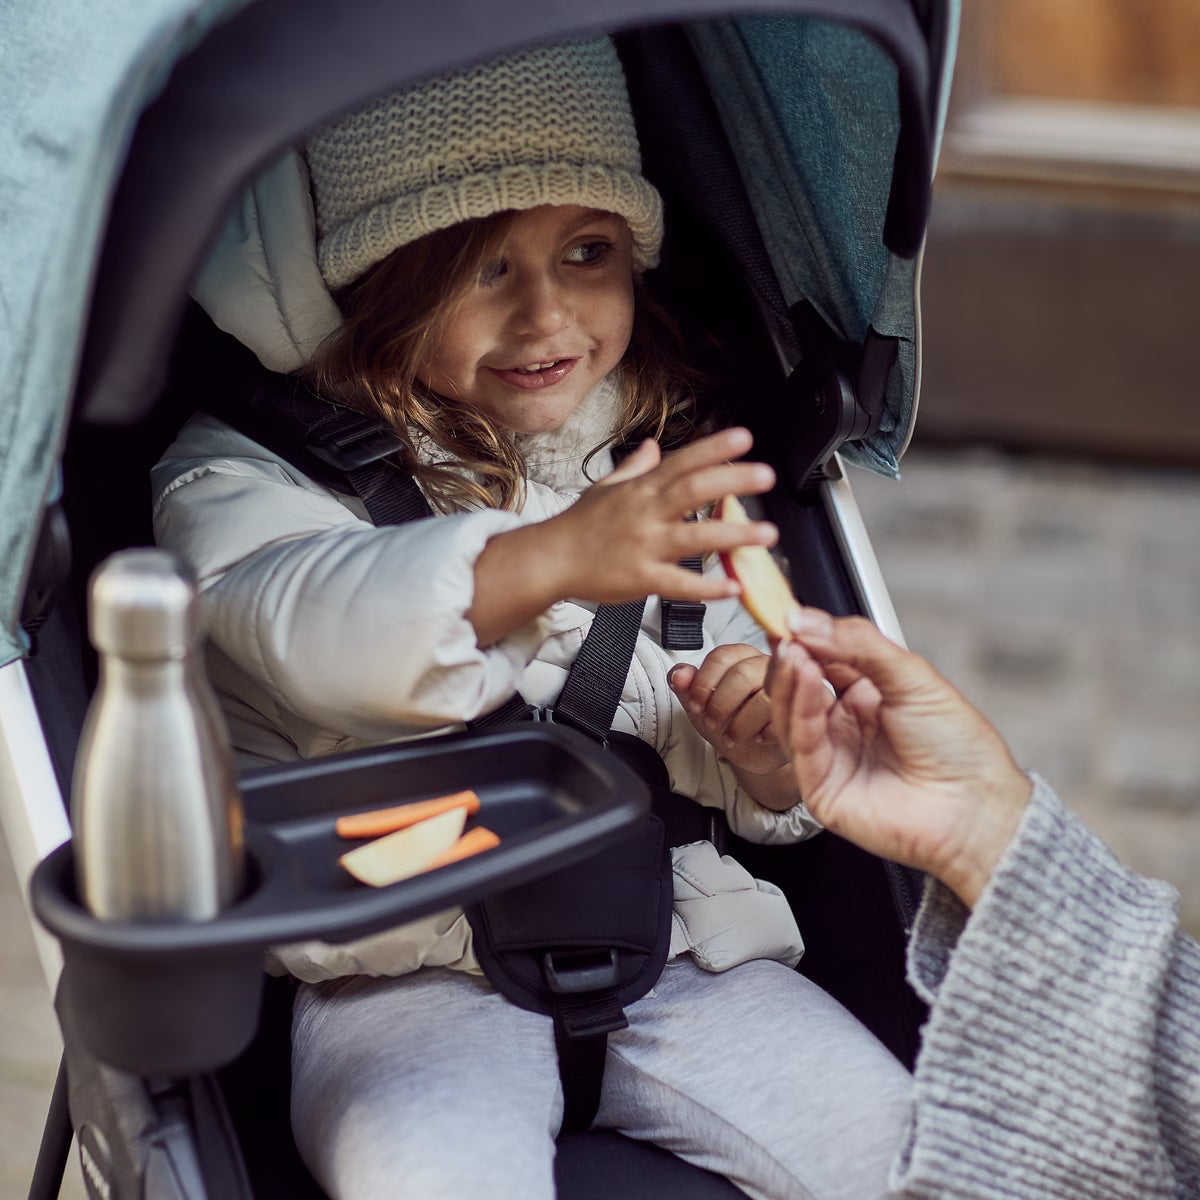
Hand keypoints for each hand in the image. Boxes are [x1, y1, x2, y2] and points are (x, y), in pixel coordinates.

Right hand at [544, 427, 777, 604]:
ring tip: (767, 534)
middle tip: (766, 476)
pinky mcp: (640, 578)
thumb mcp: (605, 488)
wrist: (549, 560)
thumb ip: (634, 468)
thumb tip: (652, 446)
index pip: (682, 462)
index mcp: (640, 490)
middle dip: (733, 481)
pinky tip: (733, 588)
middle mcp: (645, 513)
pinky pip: (679, 584)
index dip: (714, 449)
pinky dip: (707, 588)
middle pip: (694, 491)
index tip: (744, 438)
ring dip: (733, 535)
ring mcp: (644, 546)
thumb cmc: (576, 526)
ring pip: (694, 537)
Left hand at [670, 645, 799, 811]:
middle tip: (712, 722)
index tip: (696, 704)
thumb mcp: (700, 705)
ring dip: (740, 724)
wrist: (751, 752)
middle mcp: (767, 665)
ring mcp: (789, 687)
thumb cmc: (727, 721)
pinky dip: (764, 734)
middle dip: (721, 703)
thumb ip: (687, 688)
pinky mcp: (803, 711)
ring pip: (764, 698)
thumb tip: (679, 676)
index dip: (704, 683)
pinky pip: (784, 720)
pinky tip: (756, 738)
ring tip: (730, 737)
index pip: (721, 656)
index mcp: (741, 656)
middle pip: (743, 673)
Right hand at [768, 609, 1031, 906]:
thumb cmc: (959, 748)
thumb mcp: (912, 676)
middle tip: (789, 634)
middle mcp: (843, 725)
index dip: (806, 637)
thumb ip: (858, 644)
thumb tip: (807, 620)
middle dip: (791, 657)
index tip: (792, 616)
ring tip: (797, 653)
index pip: (820, 659)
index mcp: (865, 695)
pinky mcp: (820, 787)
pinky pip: (801, 744)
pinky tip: (807, 681)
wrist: (976, 807)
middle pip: (797, 686)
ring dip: (790, 679)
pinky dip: (800, 709)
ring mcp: (830, 756)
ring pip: (790, 713)